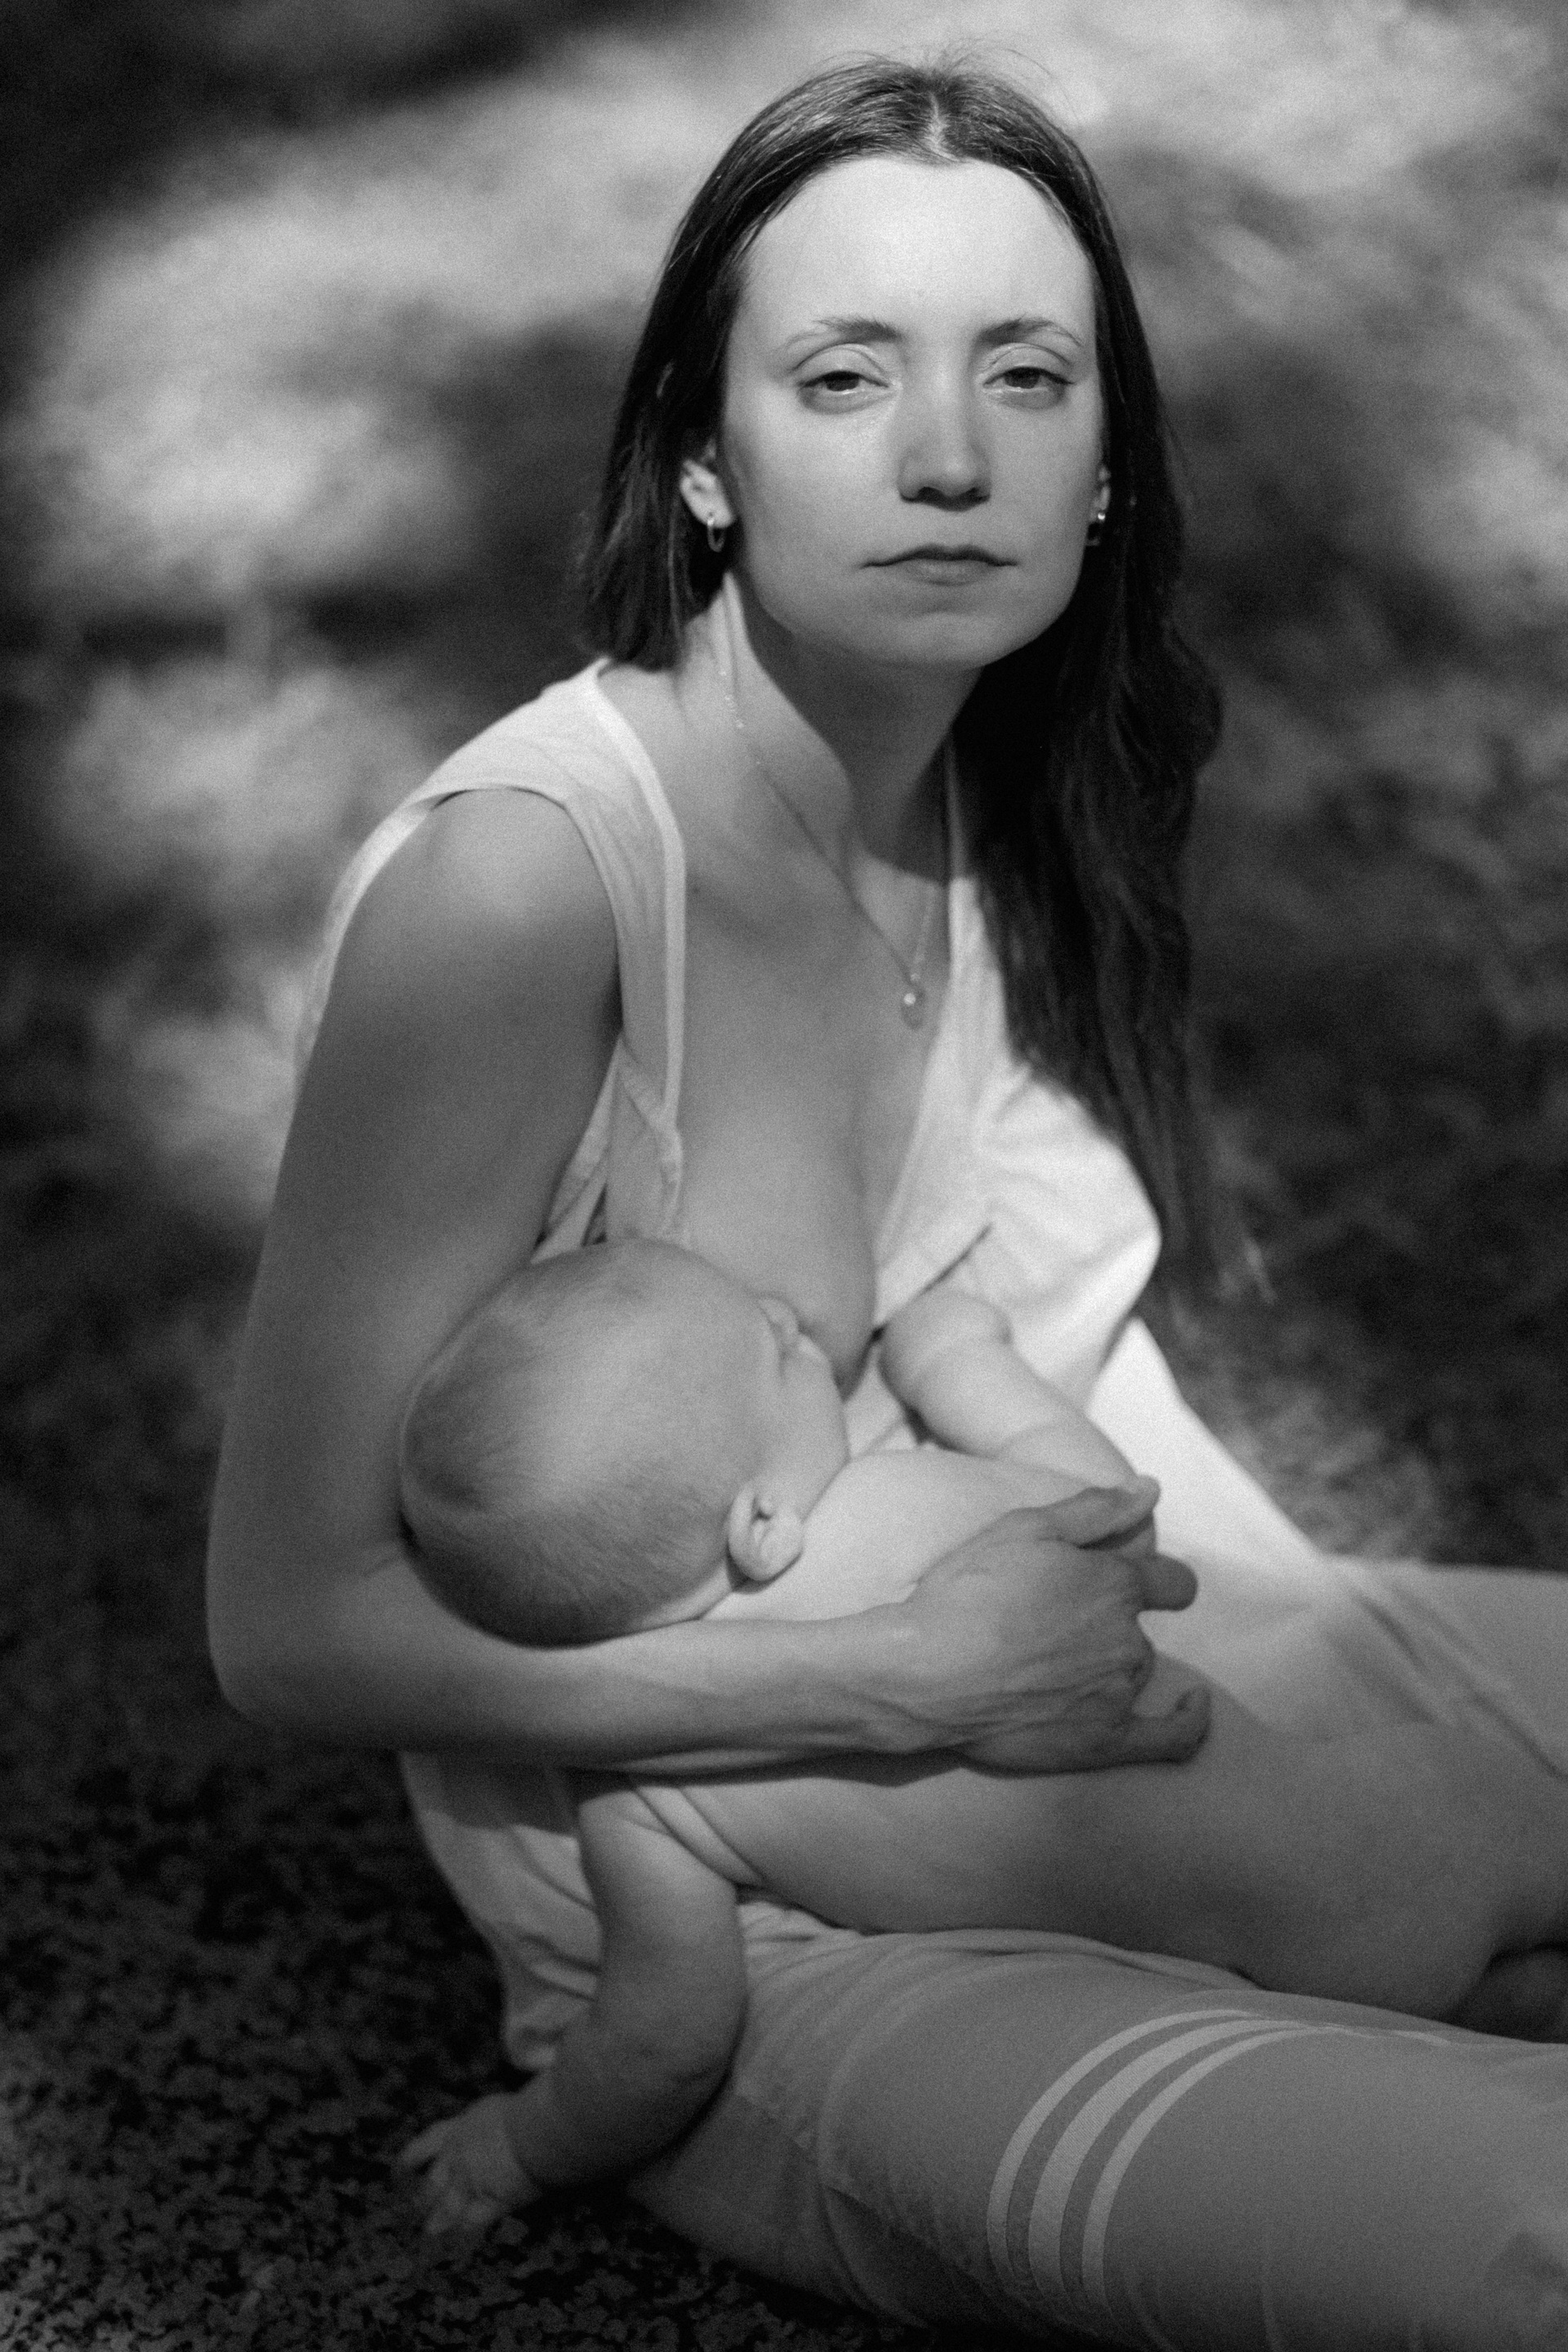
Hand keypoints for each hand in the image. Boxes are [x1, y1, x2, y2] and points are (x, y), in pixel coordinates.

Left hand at [398, 2093, 543, 2235]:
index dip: (411, 2158)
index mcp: (460, 2128)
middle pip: (432, 2181)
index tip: (398, 2169)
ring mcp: (470, 2182)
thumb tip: (491, 2124)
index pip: (427, 2144)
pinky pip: (471, 2224)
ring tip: (430, 2231)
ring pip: (446, 2207)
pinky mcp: (488, 2203)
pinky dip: (464, 2234)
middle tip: (414, 2207)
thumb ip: (486, 2122)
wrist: (535, 2129)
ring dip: (438, 2221)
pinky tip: (458, 2244)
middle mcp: (458, 2157)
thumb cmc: (525, 2110)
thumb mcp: (497, 2109)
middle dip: (423, 2197)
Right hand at [894, 1484, 1210, 1771]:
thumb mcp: (1023, 1529)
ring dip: (1109, 1664)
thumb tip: (1150, 1490)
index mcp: (1114, 1584)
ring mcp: (1118, 1693)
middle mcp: (1127, 1638)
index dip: (1154, 1580)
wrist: (924, 1674)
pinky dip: (1191, 1722)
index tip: (1135, 1584)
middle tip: (1050, 1628)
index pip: (1171, 1581)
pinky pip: (1171, 1738)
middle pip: (1139, 1629)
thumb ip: (1095, 1510)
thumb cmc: (965, 1593)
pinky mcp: (1103, 1742)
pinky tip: (1195, 1708)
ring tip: (1051, 1666)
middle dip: (1108, 1624)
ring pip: (1135, 1671)